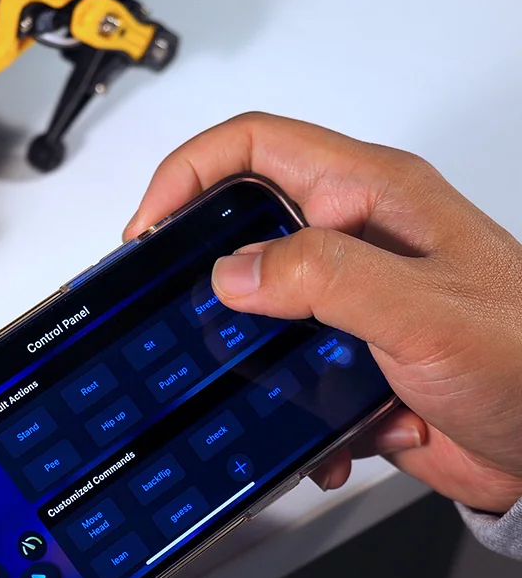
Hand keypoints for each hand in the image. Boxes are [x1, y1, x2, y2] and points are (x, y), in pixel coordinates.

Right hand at [124, 112, 521, 514]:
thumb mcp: (425, 311)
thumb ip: (326, 277)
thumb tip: (234, 270)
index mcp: (371, 195)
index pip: (256, 146)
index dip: (190, 173)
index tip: (151, 226)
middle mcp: (355, 236)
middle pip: (241, 223)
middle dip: (197, 265)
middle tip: (166, 304)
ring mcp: (349, 299)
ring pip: (253, 306)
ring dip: (239, 349)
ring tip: (234, 379)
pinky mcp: (347, 354)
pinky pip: (283, 368)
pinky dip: (279, 404)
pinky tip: (301, 431)